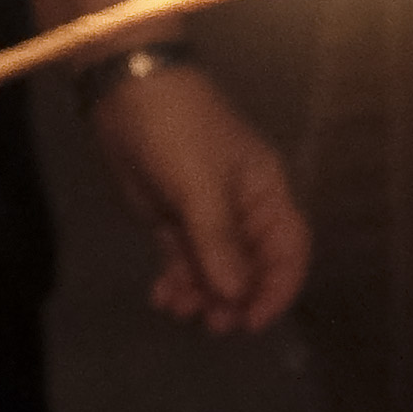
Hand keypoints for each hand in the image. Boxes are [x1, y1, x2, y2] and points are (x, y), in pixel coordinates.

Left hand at [81, 62, 308, 333]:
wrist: (124, 87)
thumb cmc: (176, 128)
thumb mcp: (200, 184)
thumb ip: (219, 241)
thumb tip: (236, 295)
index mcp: (265, 194)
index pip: (288, 251)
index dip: (277, 289)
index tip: (252, 320)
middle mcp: (241, 209)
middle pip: (249, 267)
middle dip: (232, 298)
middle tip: (211, 324)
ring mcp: (204, 214)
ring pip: (213, 268)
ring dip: (200, 294)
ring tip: (178, 310)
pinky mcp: (170, 215)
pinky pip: (182, 258)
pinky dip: (176, 280)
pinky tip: (162, 297)